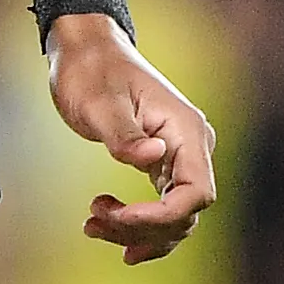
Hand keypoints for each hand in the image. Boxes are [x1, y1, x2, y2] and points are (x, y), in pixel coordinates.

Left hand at [48, 13, 215, 262]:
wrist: (87, 51)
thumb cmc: (91, 70)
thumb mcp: (99, 103)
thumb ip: (125, 135)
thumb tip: (155, 156)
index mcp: (185, 128)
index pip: (196, 192)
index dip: (160, 216)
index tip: (116, 216)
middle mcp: (192, 145)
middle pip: (185, 212)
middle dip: (141, 228)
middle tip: (92, 220)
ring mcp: (181, 155)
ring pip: (174, 216)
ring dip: (136, 232)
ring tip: (92, 225)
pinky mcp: (164, 163)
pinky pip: (164, 206)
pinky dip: (139, 225)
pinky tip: (111, 229)